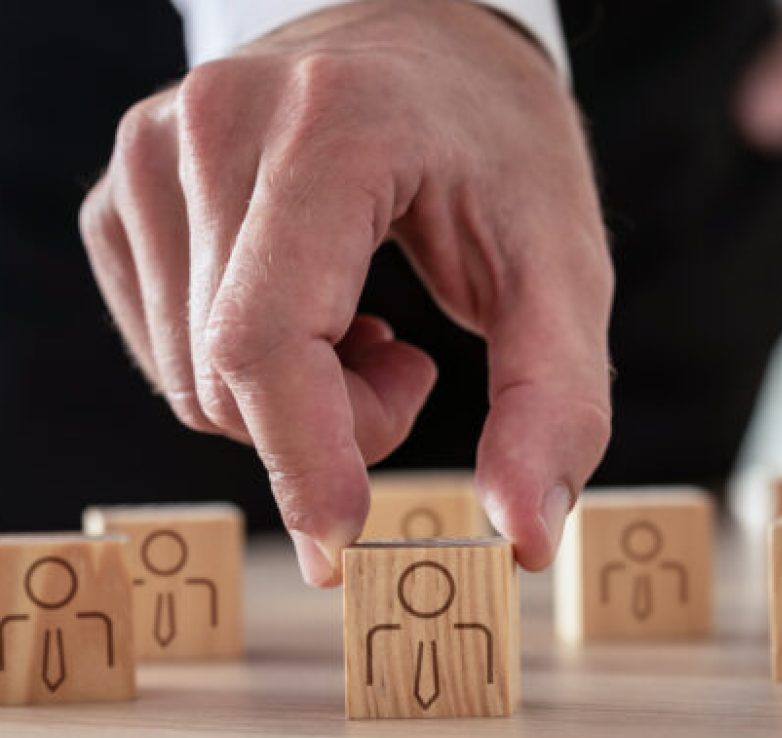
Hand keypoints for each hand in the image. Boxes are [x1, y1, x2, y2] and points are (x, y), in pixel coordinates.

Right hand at [80, 0, 612, 585]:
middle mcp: (214, 127)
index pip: (267, 340)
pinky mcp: (126, 197)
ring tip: (363, 325)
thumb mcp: (562, 272)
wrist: (428, 47)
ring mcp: (152, 156)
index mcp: (331, 130)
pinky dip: (246, 372)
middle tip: (406, 367)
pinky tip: (308, 308)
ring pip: (193, 384)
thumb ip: (554, 407)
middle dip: (331, 426)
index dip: (304, 463)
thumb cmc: (500, 153)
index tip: (340, 550)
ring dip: (294, 401)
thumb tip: (524, 539)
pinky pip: (168, 358)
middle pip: (230, 381)